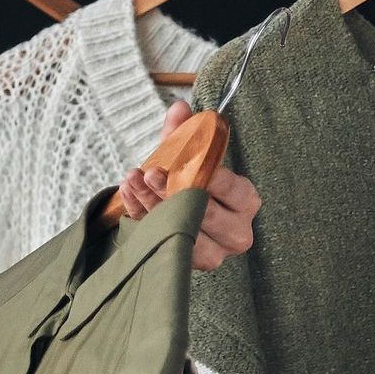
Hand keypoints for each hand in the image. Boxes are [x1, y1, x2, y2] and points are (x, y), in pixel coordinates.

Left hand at [116, 101, 261, 271]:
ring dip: (153, 204)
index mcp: (246, 203)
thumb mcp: (193, 156)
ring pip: (181, 231)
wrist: (183, 213)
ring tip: (134, 180)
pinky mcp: (186, 264)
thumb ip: (186, 133)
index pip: (232, 189)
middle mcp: (235, 233)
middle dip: (174, 191)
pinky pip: (159, 240)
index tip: (183, 162)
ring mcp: (212, 254)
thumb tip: (178, 109)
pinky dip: (140, 215)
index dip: (207, 176)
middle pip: (205, 214)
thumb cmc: (195, 182)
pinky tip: (128, 191)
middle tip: (152, 173)